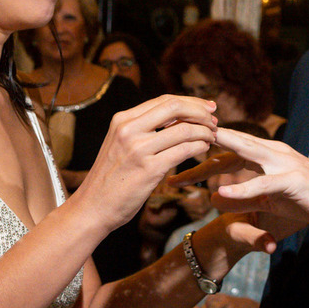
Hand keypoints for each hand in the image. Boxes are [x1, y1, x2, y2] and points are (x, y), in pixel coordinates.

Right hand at [75, 95, 217, 231]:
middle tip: (215, 120)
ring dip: (204, 132)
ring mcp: (139, 149)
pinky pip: (184, 151)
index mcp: (122, 120)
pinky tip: (203, 149)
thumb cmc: (111, 178)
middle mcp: (129, 130)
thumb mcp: (120, 144)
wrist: (93, 207)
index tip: (207, 106)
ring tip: (212, 137)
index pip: (164, 100)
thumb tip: (176, 119)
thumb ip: (142, 129)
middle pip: (174, 107)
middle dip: (200, 111)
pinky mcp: (149, 169)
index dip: (190, 102)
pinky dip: (199, 147)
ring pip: (183, 129)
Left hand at [171, 127, 308, 240]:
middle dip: (198, 149)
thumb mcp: (269, 202)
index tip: (170, 155)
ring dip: (214, 160)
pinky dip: (241, 189)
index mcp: (264, 155)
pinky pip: (262, 183)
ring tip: (187, 164)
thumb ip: (242, 199)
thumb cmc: (307, 202)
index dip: (198, 151)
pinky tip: (220, 193)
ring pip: (243, 155)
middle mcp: (271, 152)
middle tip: (169, 156)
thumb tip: (215, 198)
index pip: (226, 149)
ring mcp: (282, 163)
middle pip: (227, 147)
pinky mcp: (292, 180)